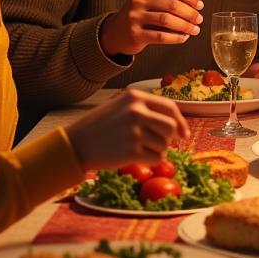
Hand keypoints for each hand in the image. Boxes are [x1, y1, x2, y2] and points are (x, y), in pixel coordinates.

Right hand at [65, 88, 189, 169]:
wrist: (74, 144)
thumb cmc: (99, 126)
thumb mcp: (120, 106)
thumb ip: (145, 109)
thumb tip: (177, 125)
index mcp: (135, 96)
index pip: (169, 106)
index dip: (180, 121)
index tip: (184, 134)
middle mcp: (137, 111)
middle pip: (171, 127)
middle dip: (168, 138)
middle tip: (155, 144)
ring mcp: (134, 131)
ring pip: (164, 144)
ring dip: (157, 150)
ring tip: (138, 148)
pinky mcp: (132, 151)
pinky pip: (156, 158)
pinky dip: (150, 161)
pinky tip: (135, 157)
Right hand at [99, 0, 202, 57]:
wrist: (115, 33)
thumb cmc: (139, 16)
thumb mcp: (148, 1)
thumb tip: (194, 4)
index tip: (200, 5)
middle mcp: (139, 1)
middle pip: (172, 5)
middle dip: (190, 13)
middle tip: (199, 20)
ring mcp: (135, 17)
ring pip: (167, 21)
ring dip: (185, 26)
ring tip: (193, 30)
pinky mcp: (136, 34)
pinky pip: (161, 36)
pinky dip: (176, 38)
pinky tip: (183, 38)